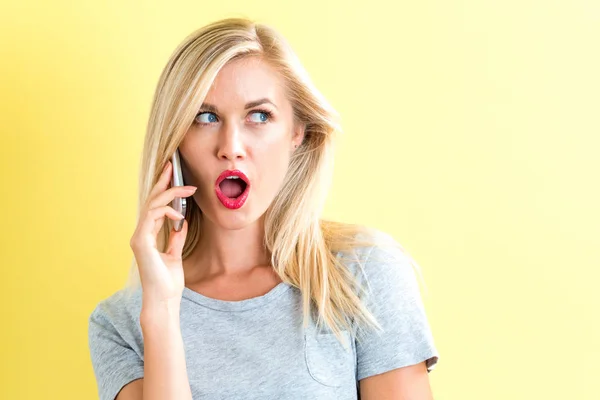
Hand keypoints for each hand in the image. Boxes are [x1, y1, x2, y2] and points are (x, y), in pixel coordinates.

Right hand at [129, 160, 196, 305]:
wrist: (164, 300)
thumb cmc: (168, 283)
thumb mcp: (176, 255)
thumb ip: (176, 238)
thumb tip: (181, 223)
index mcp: (148, 235)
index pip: (155, 206)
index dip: (164, 189)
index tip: (173, 175)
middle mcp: (141, 233)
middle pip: (151, 200)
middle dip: (162, 181)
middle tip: (173, 165)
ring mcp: (139, 237)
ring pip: (152, 205)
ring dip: (170, 193)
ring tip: (188, 189)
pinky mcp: (141, 242)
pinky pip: (152, 217)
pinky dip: (166, 211)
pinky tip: (179, 213)